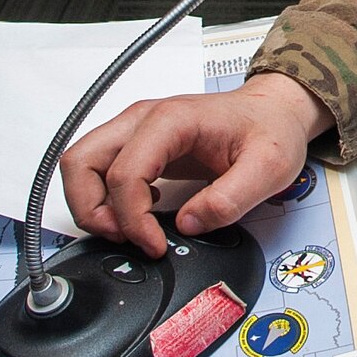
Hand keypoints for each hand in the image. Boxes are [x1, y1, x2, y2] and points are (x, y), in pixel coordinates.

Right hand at [60, 72, 332, 258]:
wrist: (275, 111)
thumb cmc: (270, 129)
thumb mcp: (268, 169)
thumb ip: (229, 200)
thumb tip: (188, 224)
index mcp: (172, 121)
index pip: (124, 173)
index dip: (132, 219)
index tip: (155, 245)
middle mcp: (145, 119)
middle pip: (81, 160)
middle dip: (91, 208)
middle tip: (123, 238)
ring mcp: (138, 128)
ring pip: (82, 162)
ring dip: (92, 203)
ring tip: (127, 229)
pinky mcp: (140, 142)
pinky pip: (100, 168)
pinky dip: (105, 196)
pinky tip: (142, 210)